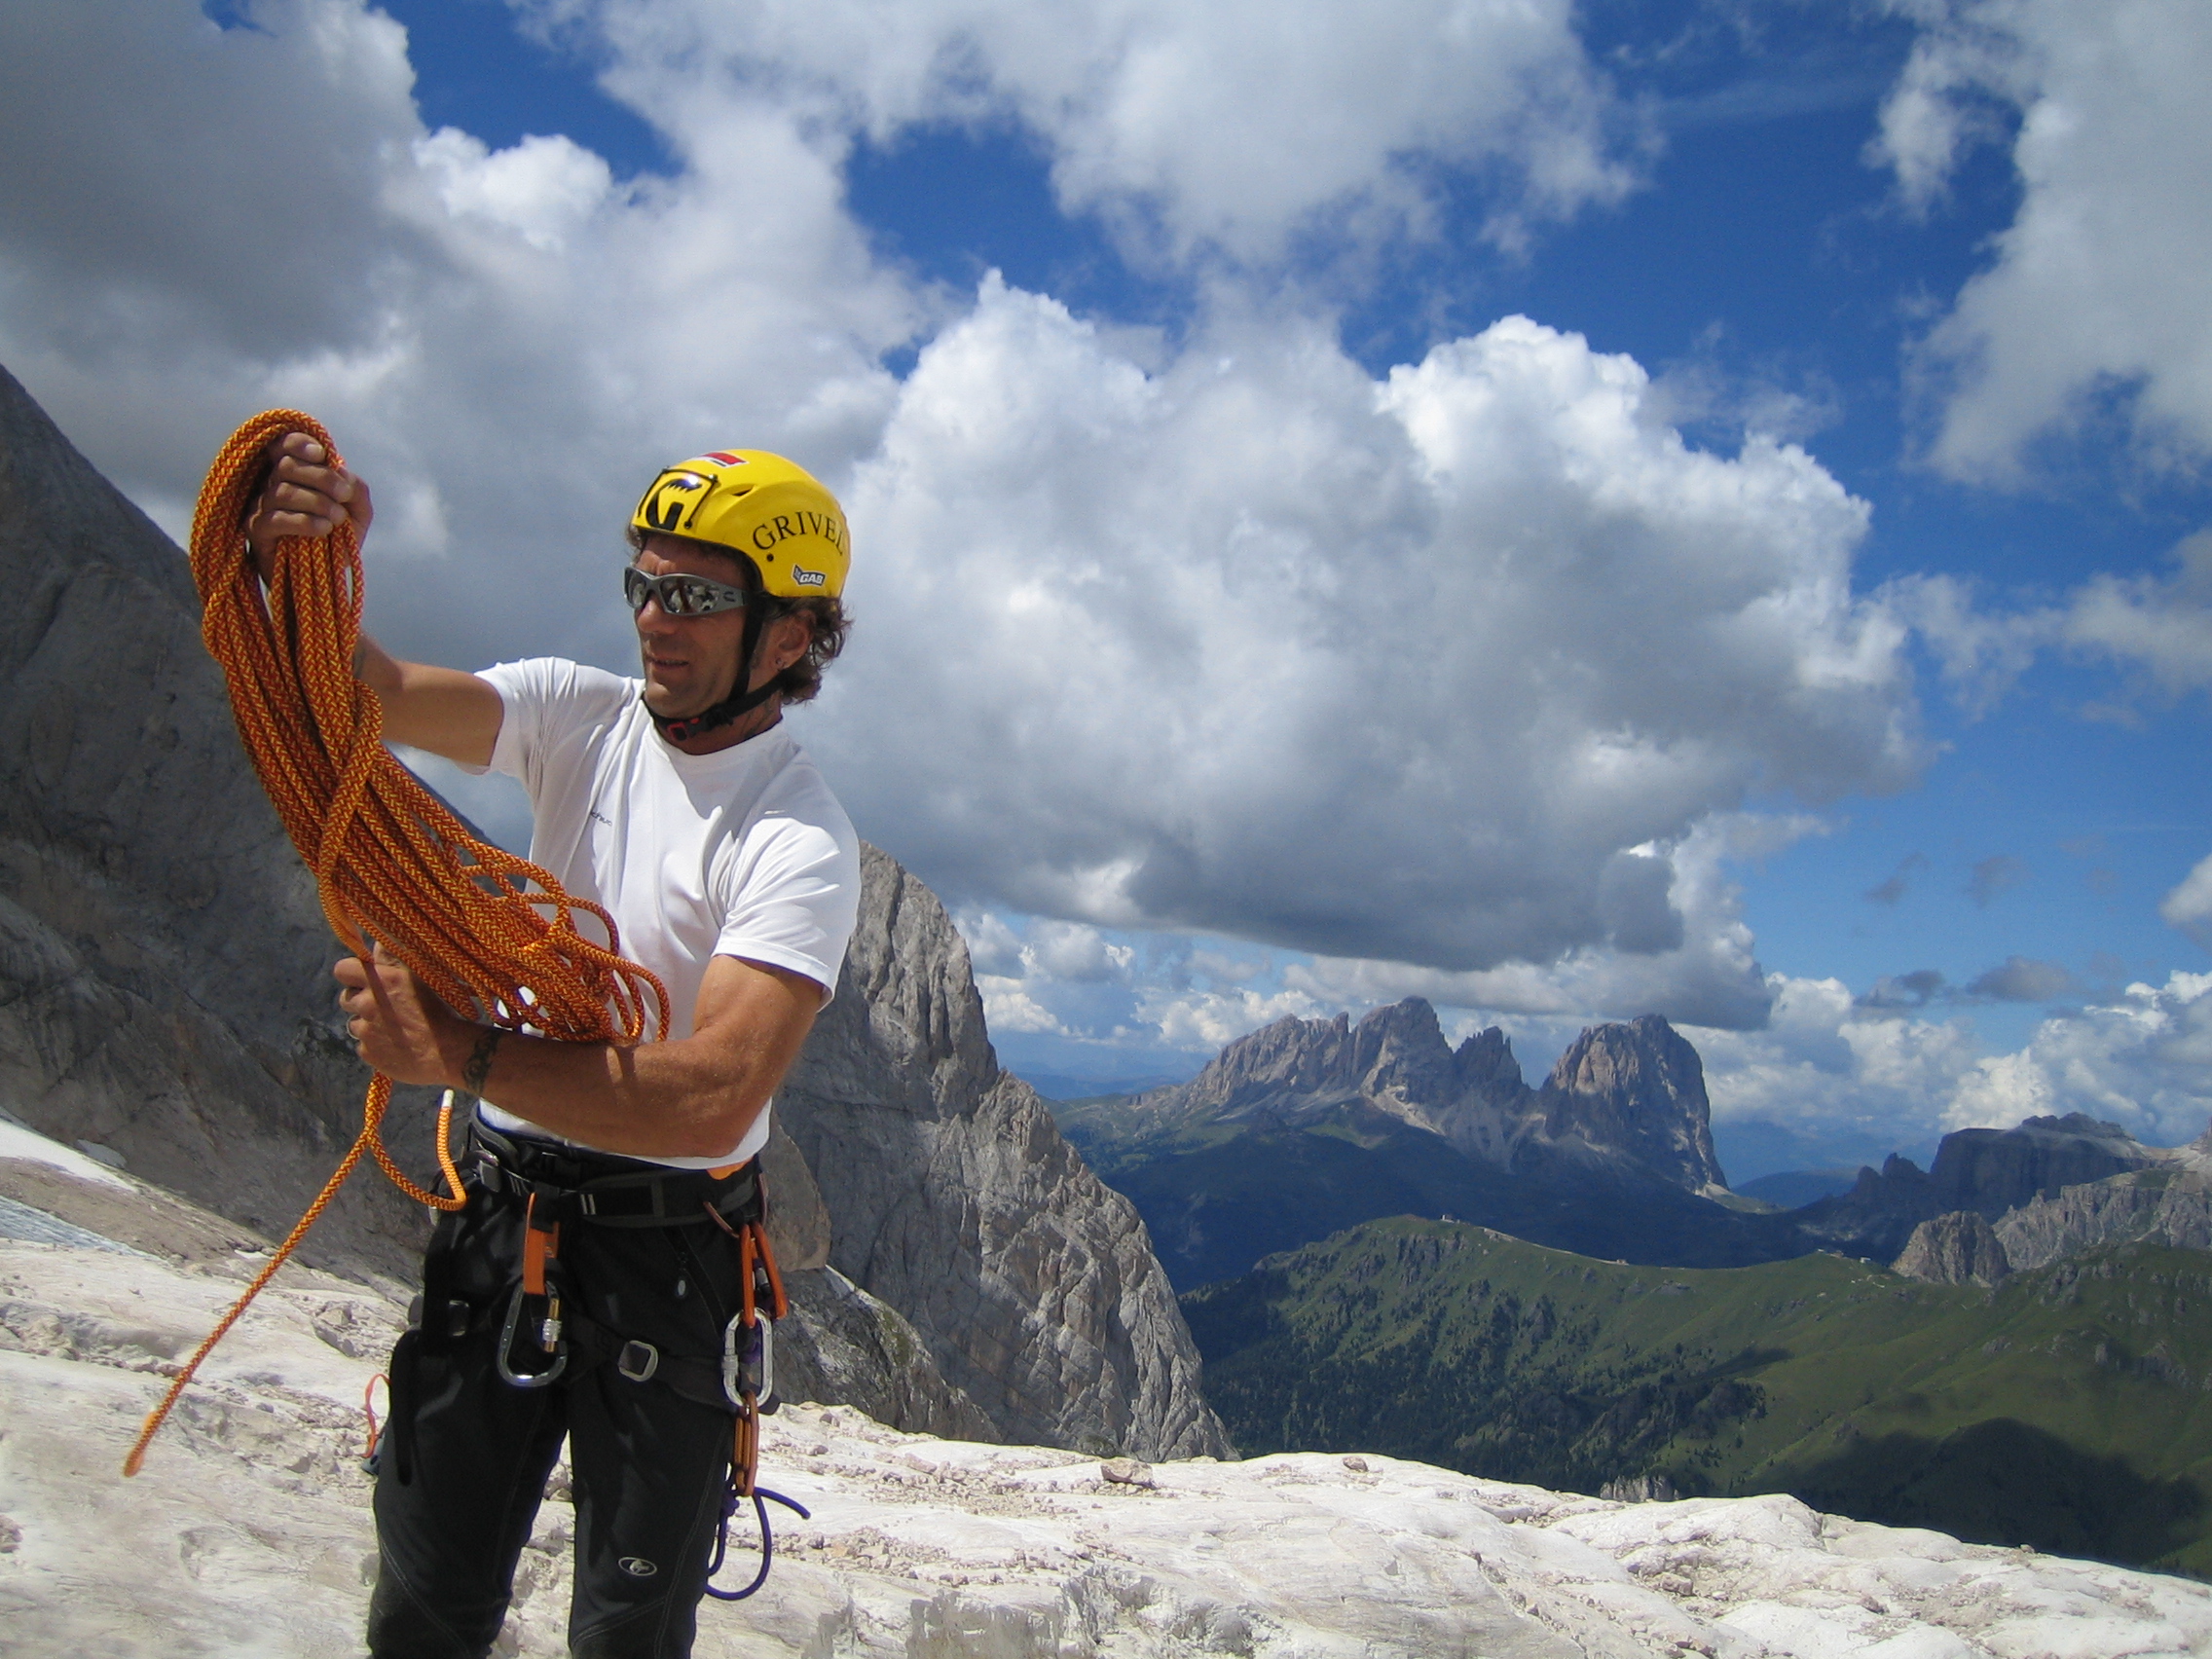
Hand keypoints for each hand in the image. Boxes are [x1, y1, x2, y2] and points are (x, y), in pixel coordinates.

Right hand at [245, 431, 373, 581]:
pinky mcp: (256, 530)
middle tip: (343, 496)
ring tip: (336, 520)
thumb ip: (355, 488)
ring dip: (317, 503)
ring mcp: (261, 507)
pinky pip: (276, 519)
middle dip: (322, 478)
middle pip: (287, 466)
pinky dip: (304, 521)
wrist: (324, 578)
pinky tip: (323, 530)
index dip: (298, 443)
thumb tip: (340, 470)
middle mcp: (273, 485)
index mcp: (295, 474)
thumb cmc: (338, 540)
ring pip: (283, 491)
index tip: (321, 455)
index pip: (284, 445)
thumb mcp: (358, 512)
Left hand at [334, 942, 465, 1086]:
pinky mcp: (367, 1053)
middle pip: (345, 999)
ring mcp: (365, 1030)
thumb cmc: (441, 1009)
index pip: (342, 969)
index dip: (351, 974)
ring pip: (355, 1024)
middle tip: (383, 1007)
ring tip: (394, 1029)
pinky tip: (396, 1046)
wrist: (448, 1052)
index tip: (362, 980)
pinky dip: (376, 1046)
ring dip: (368, 1025)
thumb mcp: (423, 976)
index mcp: (381, 980)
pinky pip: (364, 1046)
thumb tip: (378, 942)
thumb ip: (395, 958)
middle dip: (360, 1001)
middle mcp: (367, 1003)